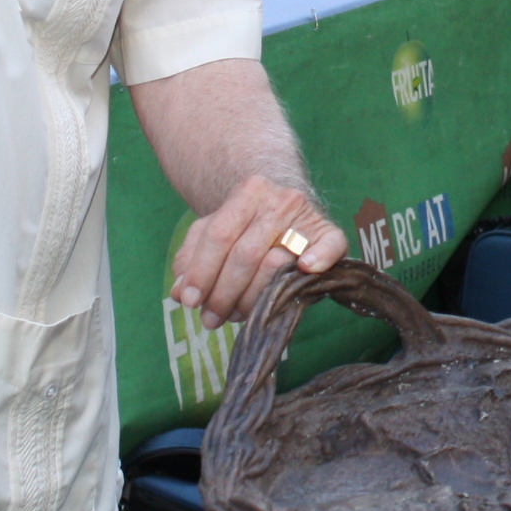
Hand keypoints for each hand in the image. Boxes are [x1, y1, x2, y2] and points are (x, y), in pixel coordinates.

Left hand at [171, 175, 345, 328]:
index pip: (219, 234)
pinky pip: (331, 244)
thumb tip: (180, 292)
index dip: (202, 271)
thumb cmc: (244, 224)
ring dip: (252, 298)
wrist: (284, 203)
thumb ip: (192, 259)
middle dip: (224, 293)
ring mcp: (307, 216)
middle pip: (246, 254)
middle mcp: (279, 200)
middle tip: (211, 319)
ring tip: (236, 316)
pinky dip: (320, 258)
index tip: (189, 301)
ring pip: (277, 263)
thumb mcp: (212, 231)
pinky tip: (304, 270)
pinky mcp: (330, 231)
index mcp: (247, 192)